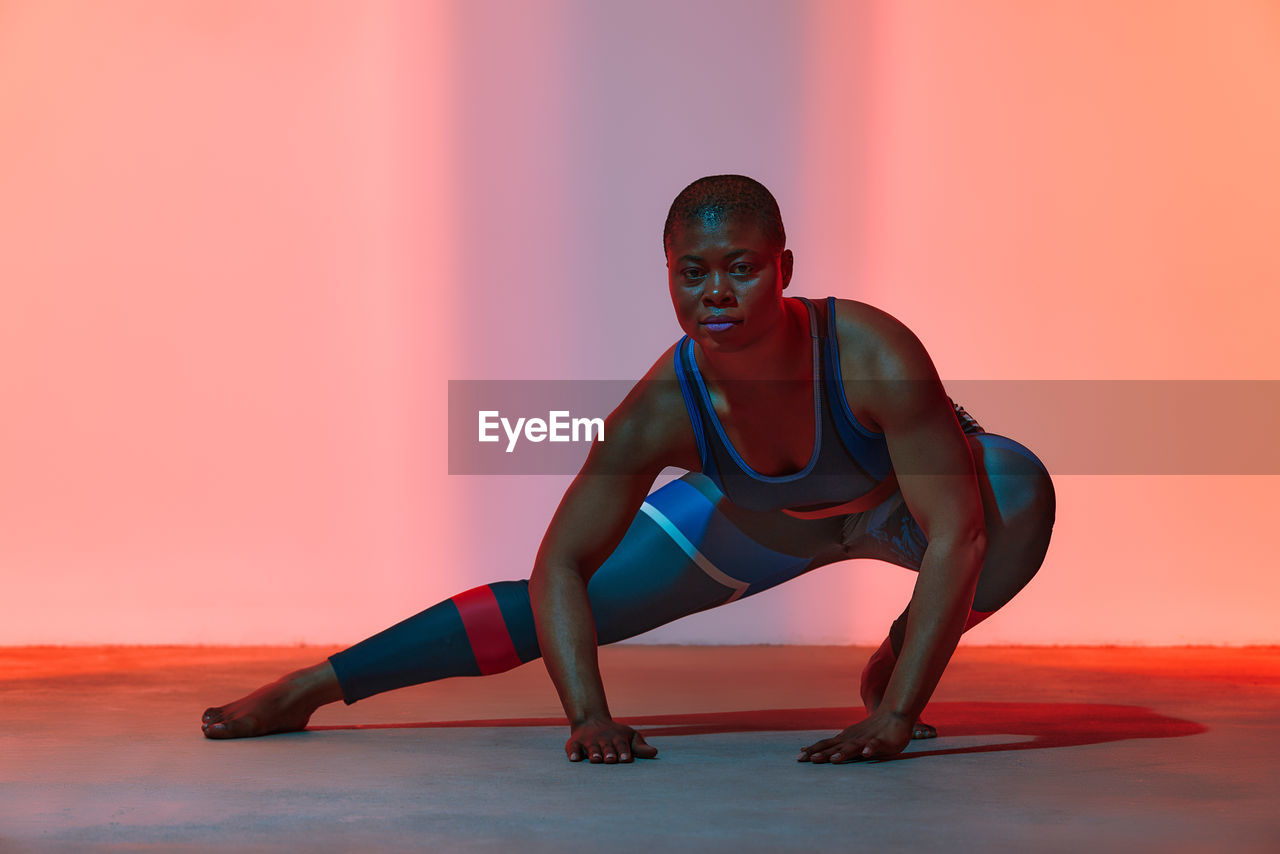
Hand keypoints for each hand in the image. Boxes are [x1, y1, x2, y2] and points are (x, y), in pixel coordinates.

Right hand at [565, 717, 657, 763]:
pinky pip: (573, 748)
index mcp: (618, 738)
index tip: (626, 759)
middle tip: (610, 759)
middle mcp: (603, 739)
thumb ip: (641, 747)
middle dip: (609, 753)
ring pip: (591, 748)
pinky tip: (574, 759)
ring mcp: (588, 741)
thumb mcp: (630, 738)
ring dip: (593, 753)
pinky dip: (573, 753)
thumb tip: (655, 753)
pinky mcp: (575, 743)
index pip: (622, 745)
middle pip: (607, 747)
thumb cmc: (616, 735)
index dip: (624, 752)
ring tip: (595, 759)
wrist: (592, 721)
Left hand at [797, 709, 912, 762]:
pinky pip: (874, 745)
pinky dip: (869, 749)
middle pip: (833, 747)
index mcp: (844, 739)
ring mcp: (865, 739)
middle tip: (806, 761)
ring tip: (833, 760)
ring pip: (852, 747)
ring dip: (842, 753)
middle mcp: (852, 739)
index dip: (812, 751)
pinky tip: (866, 754)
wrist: (894, 714)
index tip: (798, 758)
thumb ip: (837, 746)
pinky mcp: (881, 741)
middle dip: (820, 754)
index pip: (825, 745)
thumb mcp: (851, 737)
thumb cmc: (871, 729)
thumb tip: (818, 752)